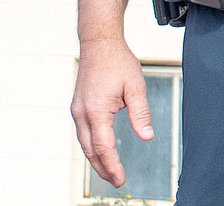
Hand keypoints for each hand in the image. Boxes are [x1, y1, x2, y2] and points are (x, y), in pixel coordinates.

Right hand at [70, 37, 153, 186]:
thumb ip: (141, 114)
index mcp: (96, 110)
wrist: (98, 42)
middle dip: (103, 168)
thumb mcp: (135, 86)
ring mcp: (77, 109)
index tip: (121, 179)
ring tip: (109, 170)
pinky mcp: (77, 105)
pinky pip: (82, 132)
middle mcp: (82, 112)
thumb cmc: (116, 60)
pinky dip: (90, 145)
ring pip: (83, 143)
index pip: (103, 147)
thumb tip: (146, 136)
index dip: (112, 166)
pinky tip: (99, 149)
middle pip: (90, 150)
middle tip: (116, 181)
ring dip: (95, 159)